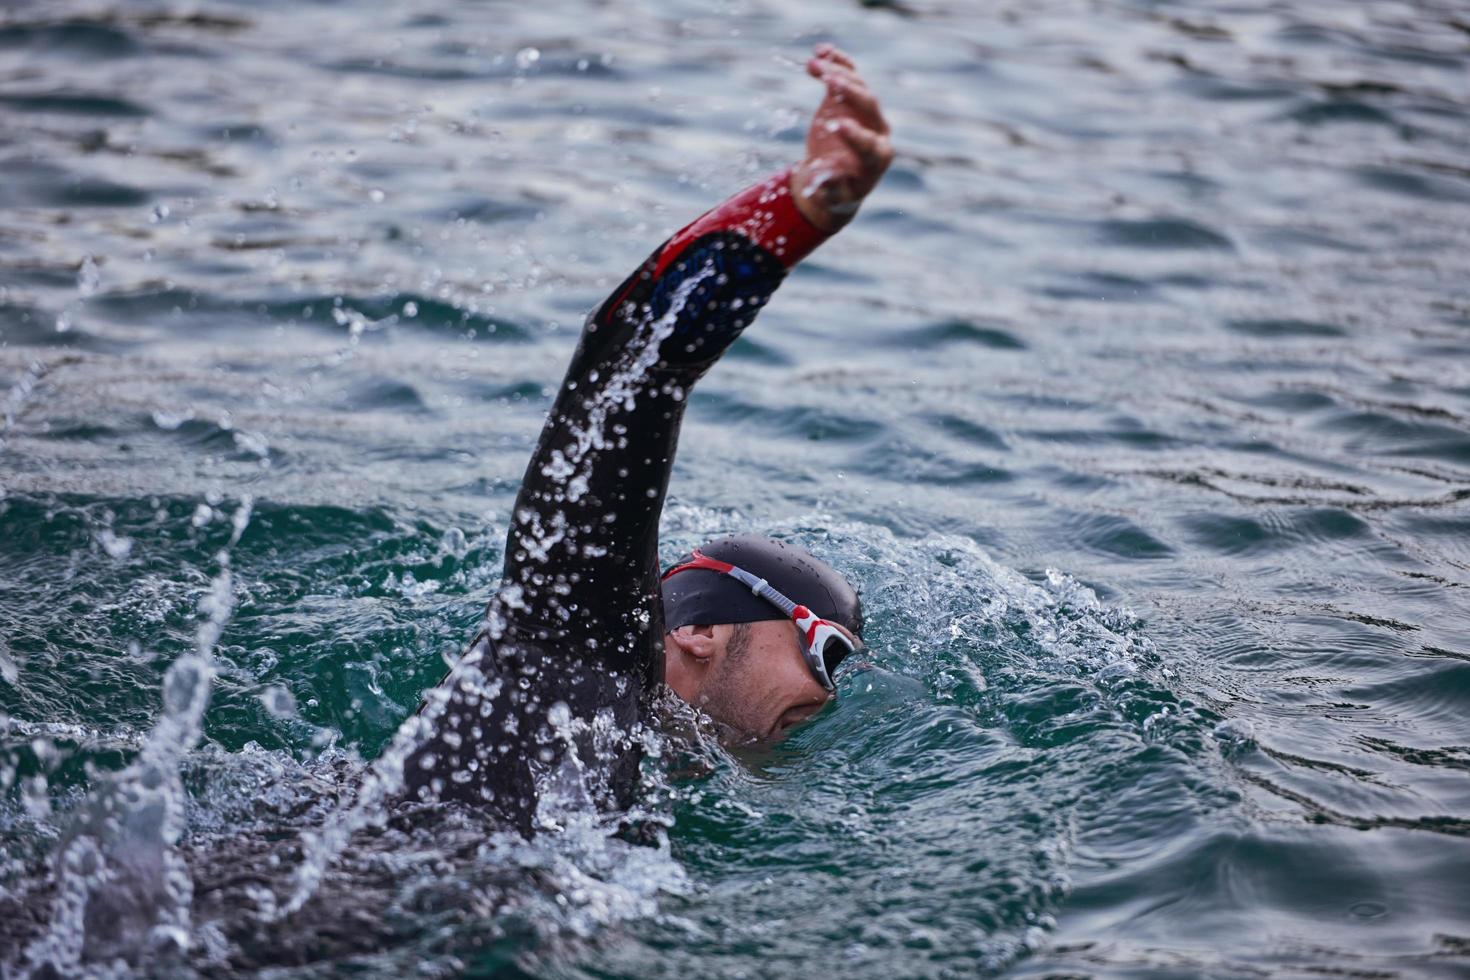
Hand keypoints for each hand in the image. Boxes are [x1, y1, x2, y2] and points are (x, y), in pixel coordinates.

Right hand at [790, 44, 892, 232]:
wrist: (830, 178)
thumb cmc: (834, 192)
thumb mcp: (831, 196)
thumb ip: (828, 186)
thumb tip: (822, 175)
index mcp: (878, 156)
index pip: (870, 143)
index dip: (855, 135)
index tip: (837, 127)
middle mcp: (877, 128)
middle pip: (868, 105)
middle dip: (849, 92)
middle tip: (830, 82)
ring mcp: (865, 110)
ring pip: (856, 85)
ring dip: (836, 72)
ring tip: (813, 65)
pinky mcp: (850, 98)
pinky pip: (847, 75)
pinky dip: (835, 62)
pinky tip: (820, 51)